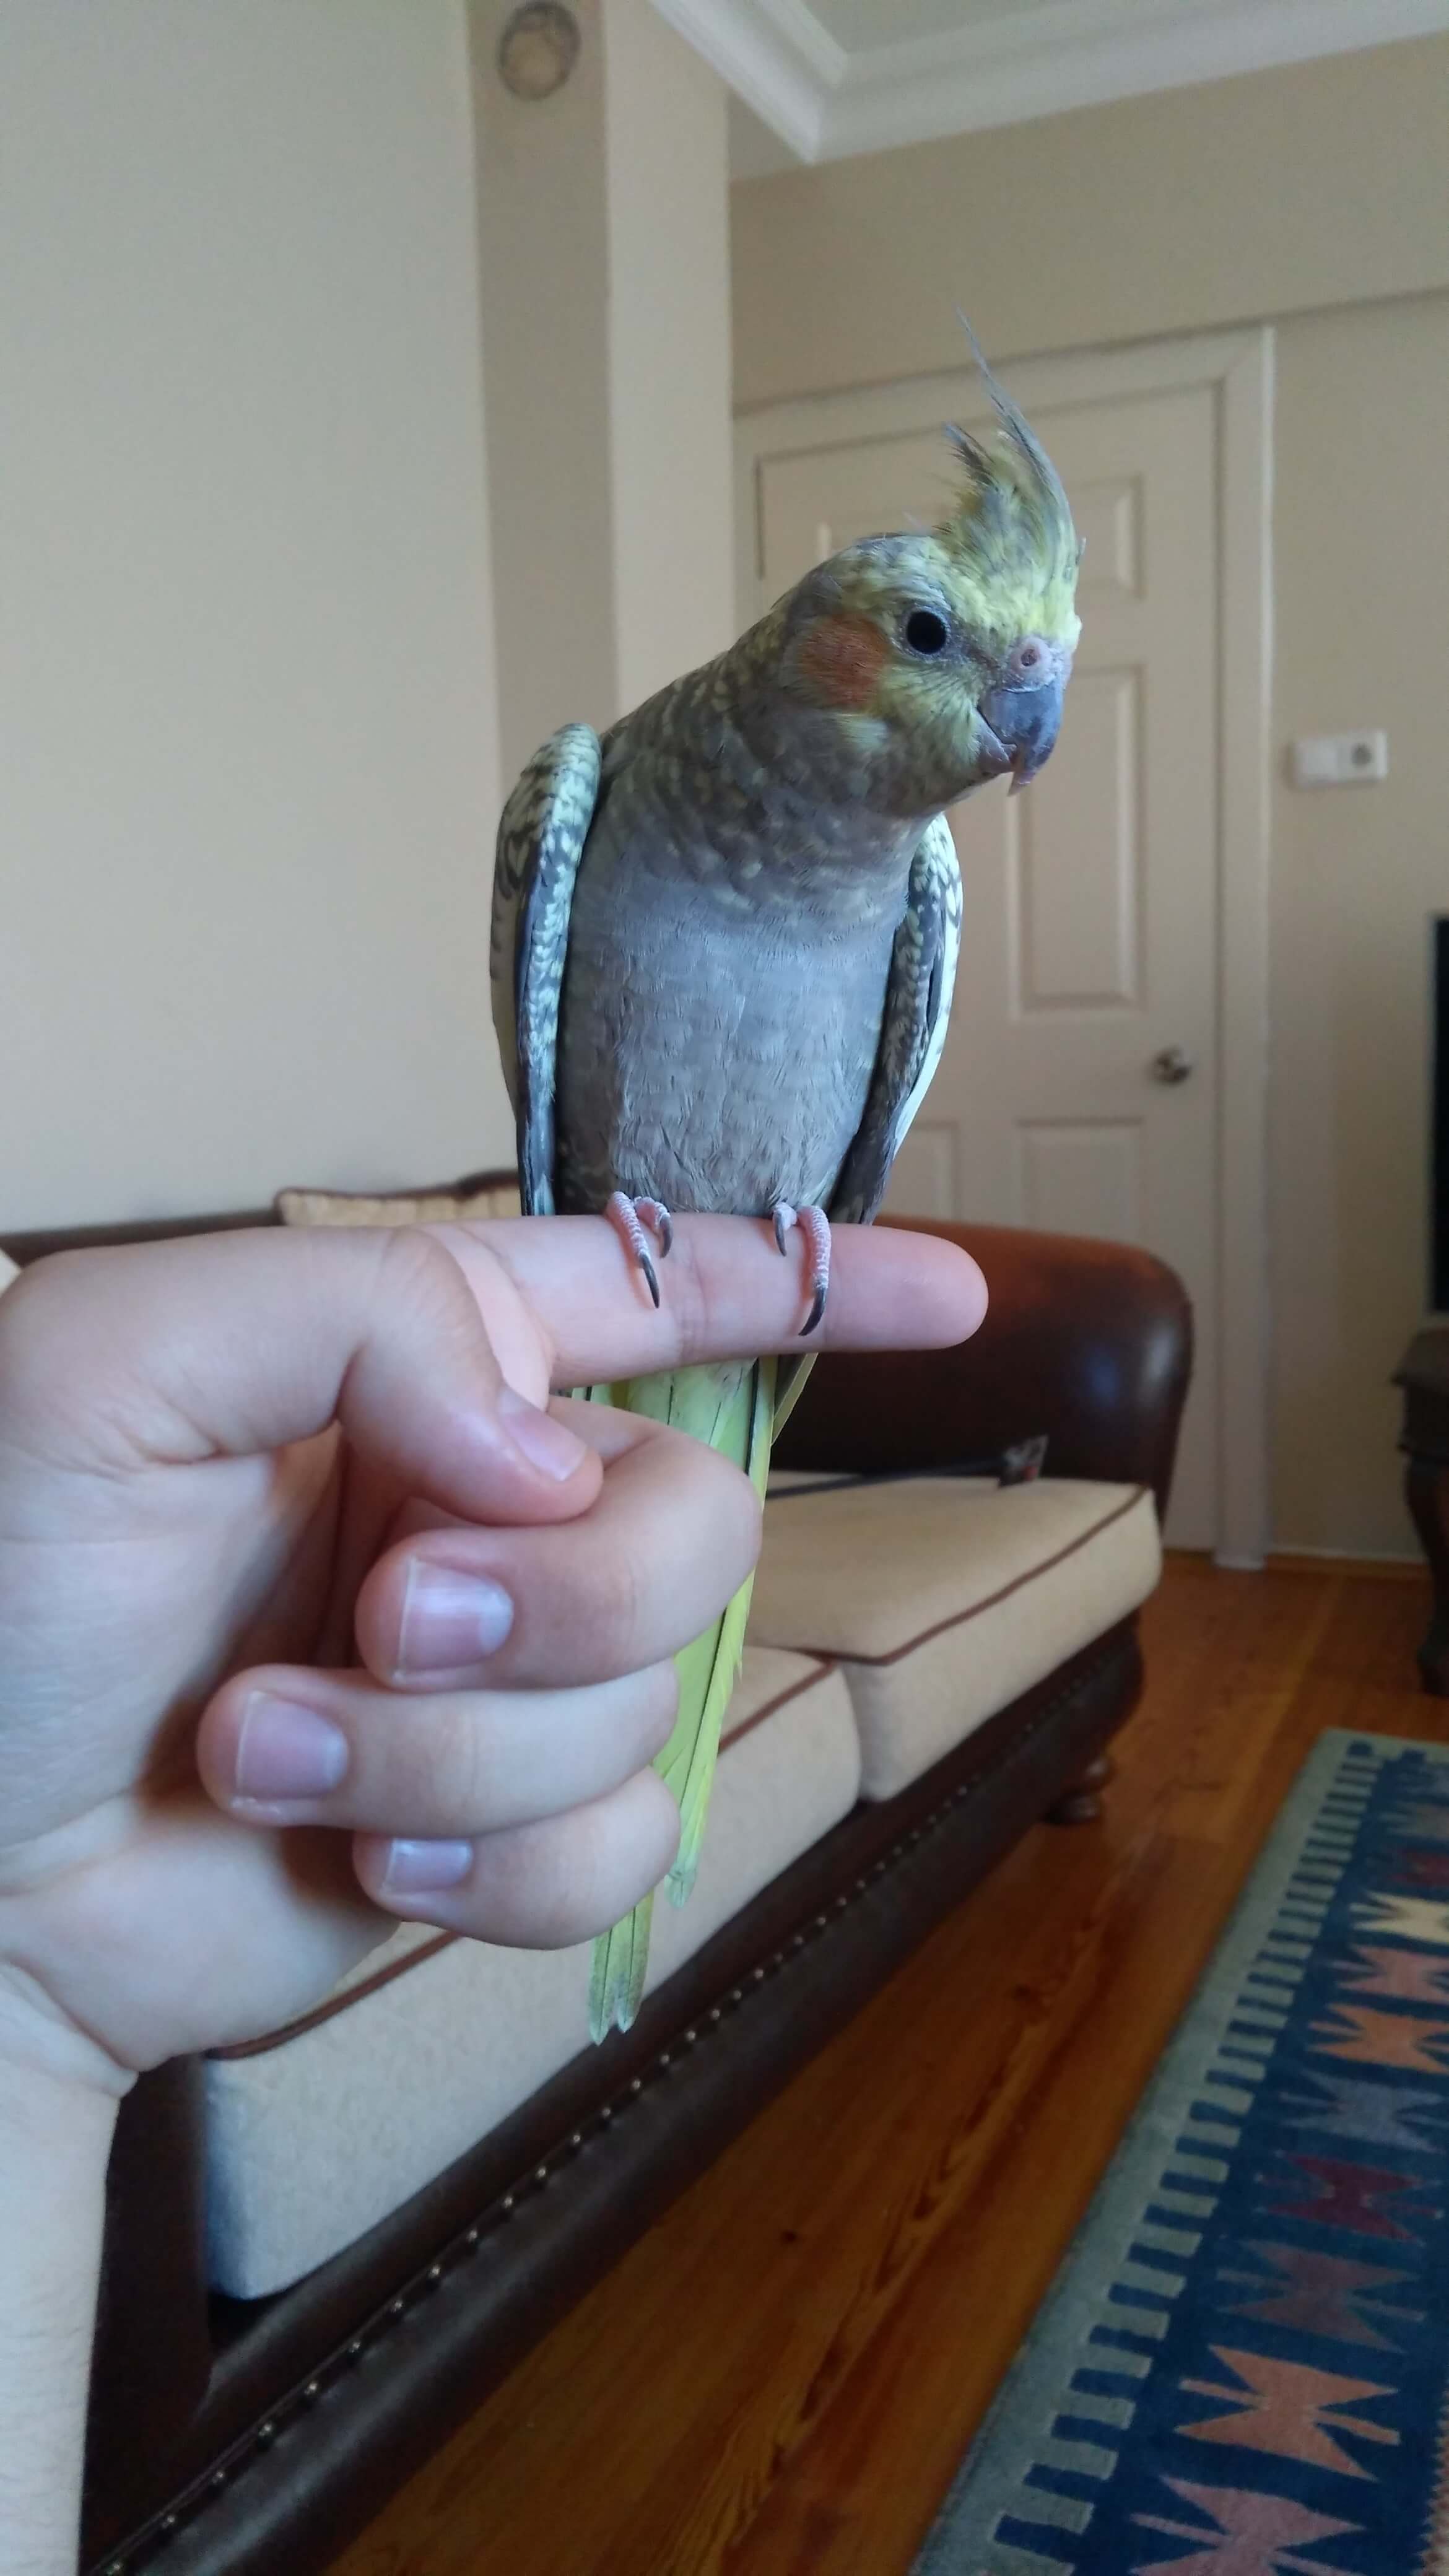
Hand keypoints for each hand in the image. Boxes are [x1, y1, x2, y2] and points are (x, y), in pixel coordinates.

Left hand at [0, 1216, 983, 2097]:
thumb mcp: (104, 1365)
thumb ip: (359, 1316)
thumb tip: (551, 1464)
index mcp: (423, 1366)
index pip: (656, 1290)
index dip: (813, 1282)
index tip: (954, 1297)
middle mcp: (494, 1506)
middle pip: (696, 1525)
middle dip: (555, 1599)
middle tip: (382, 1618)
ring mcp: (511, 1679)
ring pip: (650, 1704)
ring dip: (452, 1756)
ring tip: (271, 1752)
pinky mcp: (505, 1836)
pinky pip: (621, 1852)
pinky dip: (489, 1872)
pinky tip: (356, 1868)